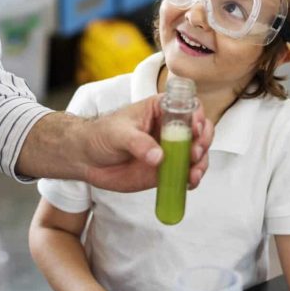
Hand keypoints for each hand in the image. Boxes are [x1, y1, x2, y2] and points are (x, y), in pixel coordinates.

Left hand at [81, 96, 213, 192]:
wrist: (86, 159)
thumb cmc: (100, 135)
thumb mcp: (117, 134)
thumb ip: (138, 143)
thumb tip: (159, 157)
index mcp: (160, 110)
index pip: (188, 107)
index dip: (197, 117)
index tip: (195, 129)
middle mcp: (170, 128)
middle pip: (199, 131)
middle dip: (203, 142)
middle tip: (194, 153)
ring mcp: (170, 150)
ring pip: (197, 154)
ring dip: (201, 163)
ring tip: (193, 174)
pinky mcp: (166, 169)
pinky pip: (185, 173)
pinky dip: (191, 178)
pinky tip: (189, 183)